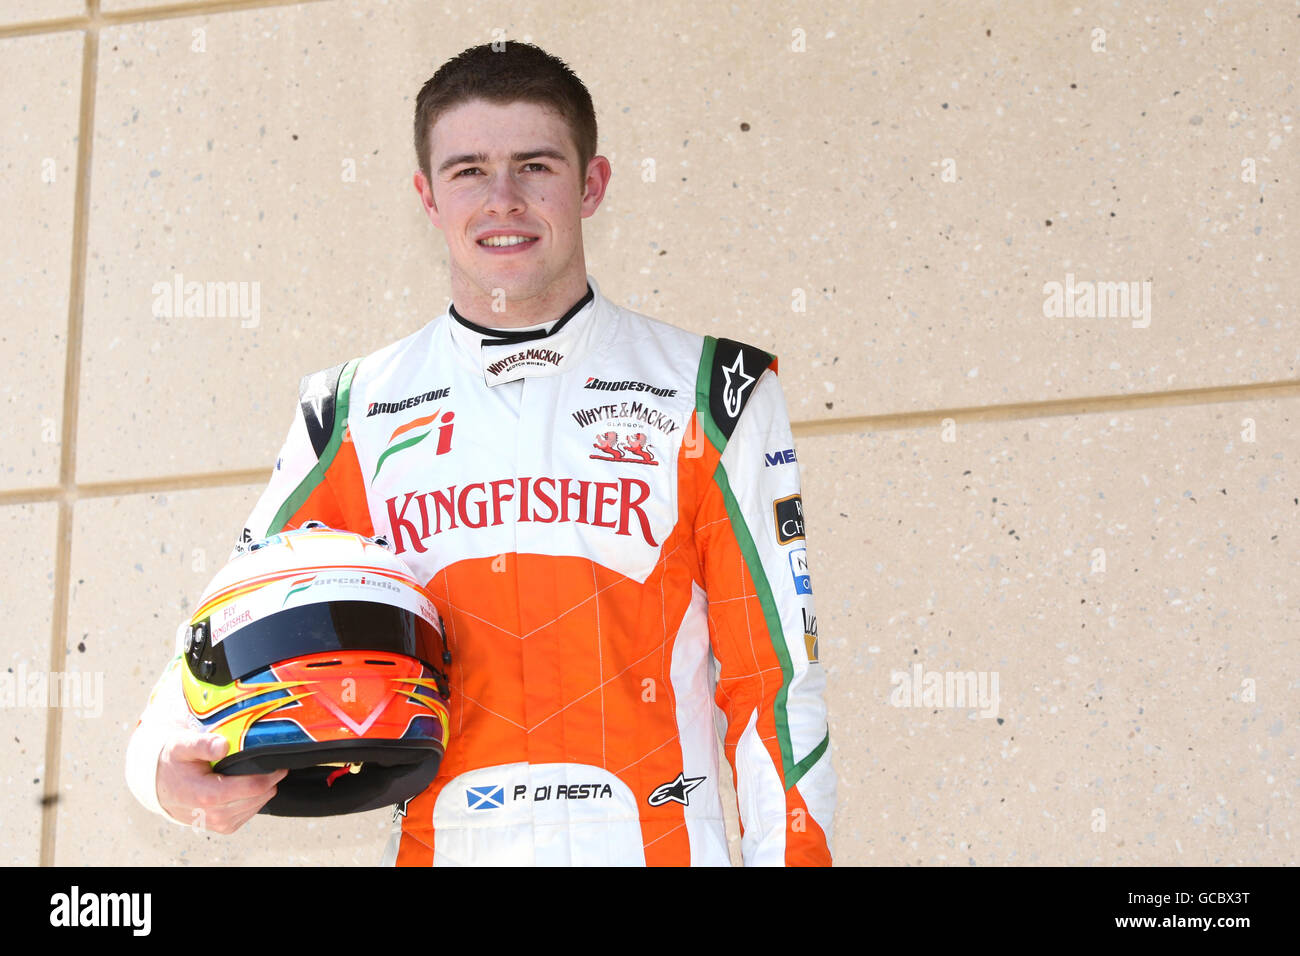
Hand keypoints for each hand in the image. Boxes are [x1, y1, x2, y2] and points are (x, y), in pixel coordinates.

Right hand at [155, 731, 286, 832]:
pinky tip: (245, 784)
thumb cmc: (173, 763)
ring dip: (263, 788)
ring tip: (255, 771)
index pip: (254, 787)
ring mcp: (220, 823)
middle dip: (270, 778)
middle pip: (260, 796)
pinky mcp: (224, 826)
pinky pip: (251, 811)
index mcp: (207, 795)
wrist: (160, 786)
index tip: (278, 760)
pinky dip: (254, 798)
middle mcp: (216, 814)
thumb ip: (203, 744)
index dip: (272, 773)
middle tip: (270, 761)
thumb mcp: (182, 746)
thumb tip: (223, 745)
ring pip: (258, 804)